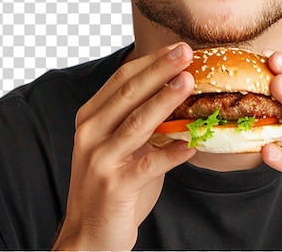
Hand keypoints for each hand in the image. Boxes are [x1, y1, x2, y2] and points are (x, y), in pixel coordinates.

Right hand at [53, 43, 196, 250]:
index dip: (150, 61)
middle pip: (129, 94)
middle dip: (159, 69)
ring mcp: (99, 160)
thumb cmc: (112, 185)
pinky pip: (147, 165)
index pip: (121, 80)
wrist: (89, 237)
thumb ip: (142, 121)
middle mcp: (90, 134)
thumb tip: (179, 92)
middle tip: (186, 52)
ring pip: (137, 123)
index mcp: (91, 118)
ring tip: (188, 83)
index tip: (176, 48)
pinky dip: (171, 153)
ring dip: (165, 100)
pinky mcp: (114, 187)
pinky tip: (191, 143)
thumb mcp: (121, 146)